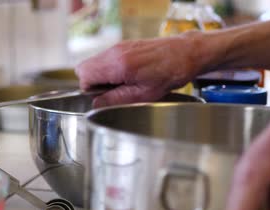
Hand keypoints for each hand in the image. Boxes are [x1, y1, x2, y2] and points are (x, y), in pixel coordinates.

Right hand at [75, 31, 211, 106]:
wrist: (185, 54)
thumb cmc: (169, 73)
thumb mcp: (143, 95)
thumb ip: (116, 99)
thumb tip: (97, 104)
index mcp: (119, 65)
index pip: (84, 76)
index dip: (90, 90)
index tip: (104, 96)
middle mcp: (115, 52)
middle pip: (84, 67)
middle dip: (92, 83)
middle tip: (111, 91)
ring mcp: (119, 46)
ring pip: (94, 62)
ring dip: (102, 76)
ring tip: (122, 83)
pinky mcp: (124, 45)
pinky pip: (105, 58)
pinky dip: (110, 69)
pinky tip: (127, 76)